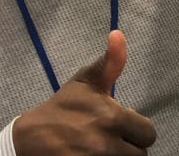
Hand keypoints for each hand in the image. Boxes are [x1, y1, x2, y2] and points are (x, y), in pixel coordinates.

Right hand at [13, 31, 155, 154]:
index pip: (148, 133)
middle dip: (129, 146)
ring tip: (104, 149)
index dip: (136, 129)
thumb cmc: (63, 107)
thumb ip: (110, 62)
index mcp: (112, 118)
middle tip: (113, 139)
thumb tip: (118, 34)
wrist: (31, 138)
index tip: (122, 126)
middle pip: (140, 155)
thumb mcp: (86, 81)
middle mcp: (107, 146)